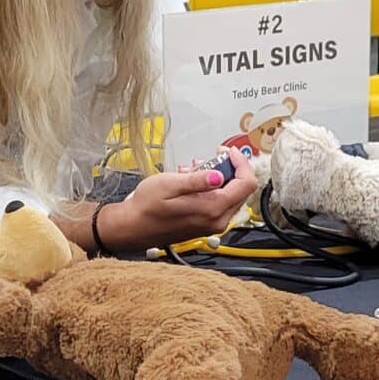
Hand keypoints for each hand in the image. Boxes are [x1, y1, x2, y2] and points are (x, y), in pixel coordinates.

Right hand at [107, 150, 258, 250]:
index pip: (246, 184)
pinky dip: (211, 189)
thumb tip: (220, 174)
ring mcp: (212, 225)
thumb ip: (197, 180)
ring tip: (196, 169)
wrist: (132, 228)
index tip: (228, 151)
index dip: (241, 163)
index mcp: (212, 209)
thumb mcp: (169, 185)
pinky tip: (193, 181)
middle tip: (212, 157)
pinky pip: (218, 203)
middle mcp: (217, 221)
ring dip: (219, 178)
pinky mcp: (205, 225)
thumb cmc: (146, 208)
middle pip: (241, 190)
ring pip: (230, 196)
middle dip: (230, 169)